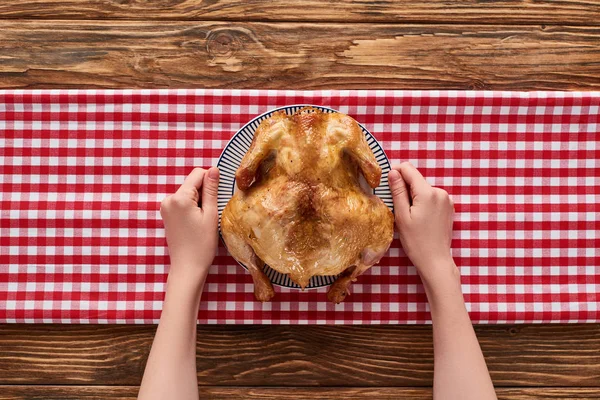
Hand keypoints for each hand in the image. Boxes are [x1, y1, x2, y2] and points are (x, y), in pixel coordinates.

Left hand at [160, 167, 219, 276]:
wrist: (187, 267)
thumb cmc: (202, 244)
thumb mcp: (210, 214)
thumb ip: (211, 190)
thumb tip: (214, 169)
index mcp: (179, 197)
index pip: (198, 174)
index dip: (211, 181)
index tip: (217, 197)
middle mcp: (168, 199)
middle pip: (192, 183)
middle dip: (204, 193)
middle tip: (210, 213)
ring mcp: (165, 207)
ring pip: (188, 193)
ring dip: (198, 201)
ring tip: (203, 220)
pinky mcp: (166, 214)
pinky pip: (182, 202)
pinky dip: (191, 207)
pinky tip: (196, 222)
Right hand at [388, 162, 456, 285]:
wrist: (435, 260)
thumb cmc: (416, 241)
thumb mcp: (402, 216)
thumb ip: (398, 192)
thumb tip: (392, 172)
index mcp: (428, 193)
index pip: (409, 169)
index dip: (396, 171)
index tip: (387, 181)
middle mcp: (440, 192)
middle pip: (416, 180)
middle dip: (404, 188)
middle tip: (396, 206)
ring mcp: (447, 200)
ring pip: (424, 189)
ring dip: (414, 196)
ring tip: (408, 215)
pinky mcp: (449, 207)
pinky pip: (432, 197)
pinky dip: (423, 202)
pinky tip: (419, 217)